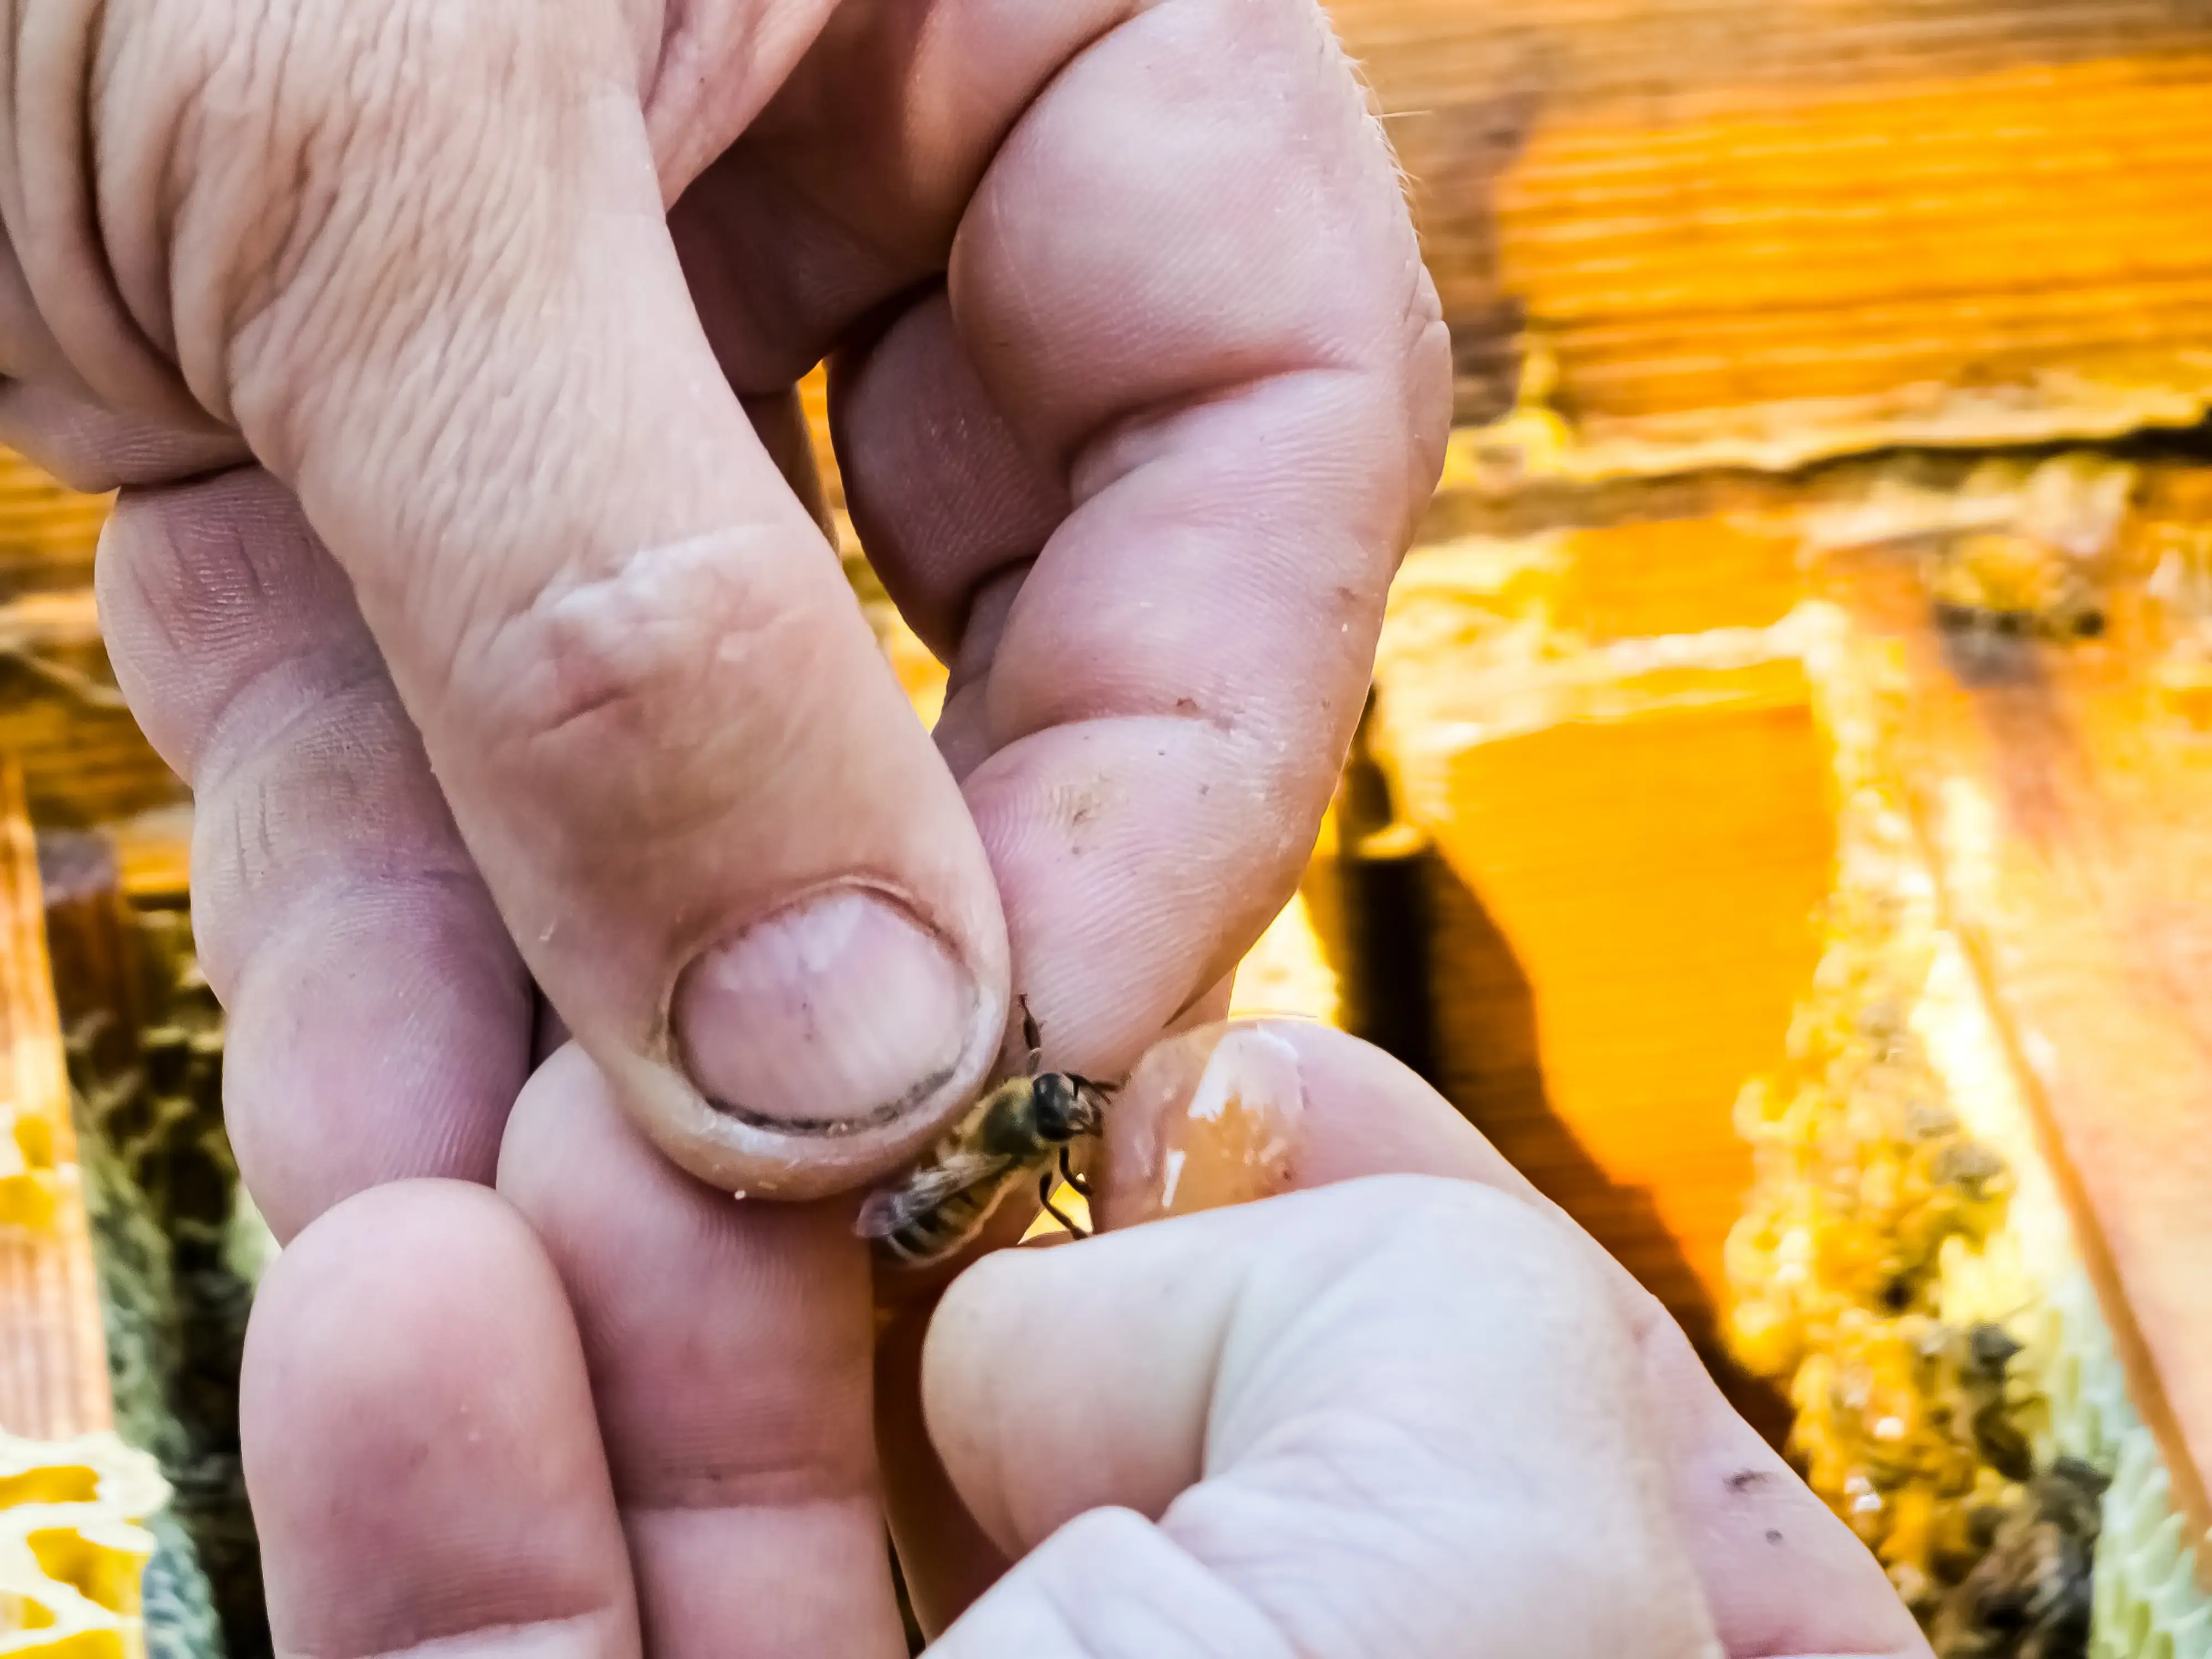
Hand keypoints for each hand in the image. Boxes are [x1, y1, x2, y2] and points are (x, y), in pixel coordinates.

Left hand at [0, 0, 1448, 1230]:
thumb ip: (630, 595)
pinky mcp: (358, 435)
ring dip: (612, 994)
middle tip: (809, 1184)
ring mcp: (603, 311)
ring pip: (699, 712)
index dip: (1202, 724)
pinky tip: (381, 1129)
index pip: (1269, 380)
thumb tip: (860, 1055)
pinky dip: (397, 918)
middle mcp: (843, 142)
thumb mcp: (357, 131)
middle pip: (1018, 598)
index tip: (1056, 1023)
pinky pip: (435, 715)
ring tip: (554, 1231)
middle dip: (889, 909)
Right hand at [238, 1024, 1930, 1657]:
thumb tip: (1069, 1305)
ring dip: (596, 1339)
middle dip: (840, 1234)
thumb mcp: (1506, 1574)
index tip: (1094, 1033)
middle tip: (699, 1063)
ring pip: (740, 1550)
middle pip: (1029, 1424)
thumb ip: (1391, 1307)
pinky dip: (451, 1516)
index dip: (1260, 1159)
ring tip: (493, 1152)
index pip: (1431, 1345)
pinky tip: (390, 1300)